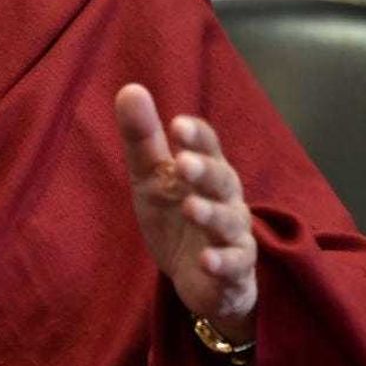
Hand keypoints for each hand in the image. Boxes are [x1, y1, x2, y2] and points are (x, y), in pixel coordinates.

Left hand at [114, 83, 256, 342]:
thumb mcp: (152, 177)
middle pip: (223, 180)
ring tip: (191, 206)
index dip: (196, 135)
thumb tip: (130, 88)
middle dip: (205, 170)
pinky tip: (207, 260)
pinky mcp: (236, 271)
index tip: (176, 125)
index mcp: (207, 170)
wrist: (197, 277)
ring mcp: (234, 235)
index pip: (209, 145)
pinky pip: (235, 266)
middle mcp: (227, 199)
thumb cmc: (175, 216)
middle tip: (183, 163)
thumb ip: (142, 138)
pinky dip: (223, 263)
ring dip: (212, 214)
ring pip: (230, 221)